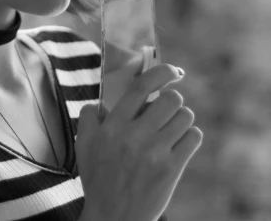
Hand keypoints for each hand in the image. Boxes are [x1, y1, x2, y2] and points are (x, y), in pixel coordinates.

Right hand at [75, 64, 202, 220]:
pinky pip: (193, 137)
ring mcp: (155, 153)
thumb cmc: (98, 179)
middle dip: (171, 100)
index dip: (161, 72)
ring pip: (185, 116)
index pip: (141, 87)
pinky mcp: (172, 169)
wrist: (113, 218)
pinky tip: (178, 143)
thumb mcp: (83, 144)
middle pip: (170, 99)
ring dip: (181, 118)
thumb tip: (101, 101)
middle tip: (164, 110)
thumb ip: (89, 115)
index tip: (171, 71)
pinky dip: (190, 136)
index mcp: (113, 125)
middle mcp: (135, 135)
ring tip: (171, 128)